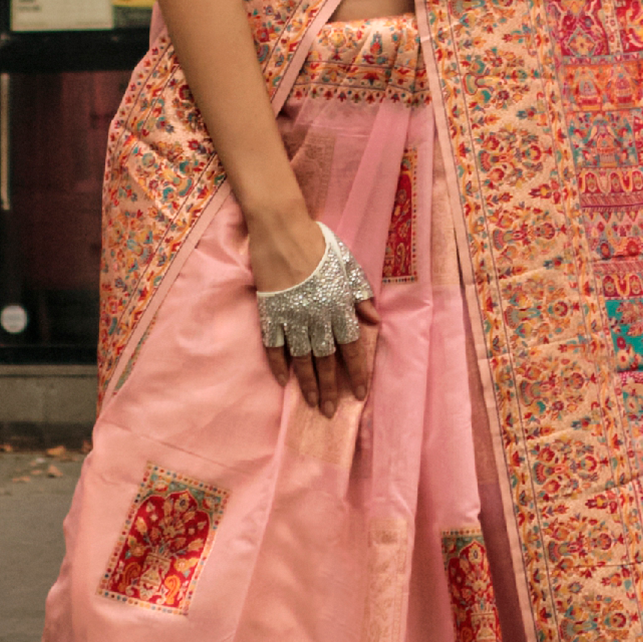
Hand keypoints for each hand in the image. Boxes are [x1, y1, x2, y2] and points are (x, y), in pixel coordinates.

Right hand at [249, 215, 379, 416]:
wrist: (281, 229)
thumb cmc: (317, 244)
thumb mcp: (347, 264)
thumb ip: (360, 293)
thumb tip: (373, 319)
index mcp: (338, 306)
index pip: (350, 348)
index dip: (356, 373)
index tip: (359, 394)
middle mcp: (316, 317)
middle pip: (326, 360)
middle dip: (331, 388)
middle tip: (331, 412)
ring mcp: (291, 317)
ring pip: (301, 359)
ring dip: (307, 384)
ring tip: (312, 405)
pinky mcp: (270, 314)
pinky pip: (273, 346)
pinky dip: (277, 365)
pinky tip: (283, 382)